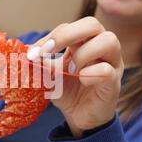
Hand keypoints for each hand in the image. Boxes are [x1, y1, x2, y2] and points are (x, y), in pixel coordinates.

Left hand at [28, 17, 123, 136]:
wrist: (79, 117)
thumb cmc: (68, 91)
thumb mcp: (49, 74)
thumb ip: (40, 62)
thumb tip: (26, 51)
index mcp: (84, 41)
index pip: (69, 27)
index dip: (50, 37)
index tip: (33, 53)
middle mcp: (102, 47)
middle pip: (92, 24)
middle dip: (66, 35)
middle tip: (48, 51)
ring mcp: (112, 63)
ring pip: (108, 41)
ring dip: (83, 54)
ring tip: (71, 71)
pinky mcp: (114, 82)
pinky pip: (107, 70)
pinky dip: (90, 74)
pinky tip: (82, 81)